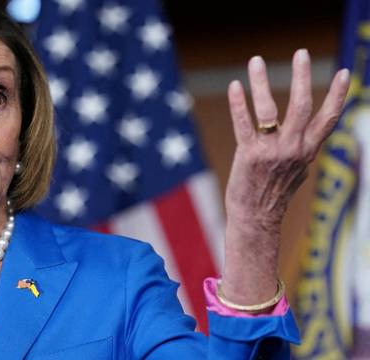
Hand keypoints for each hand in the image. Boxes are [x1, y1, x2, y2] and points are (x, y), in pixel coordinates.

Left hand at [220, 49, 349, 304]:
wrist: (255, 218)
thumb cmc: (274, 194)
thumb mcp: (298, 172)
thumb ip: (304, 152)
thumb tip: (312, 140)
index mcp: (308, 151)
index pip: (328, 118)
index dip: (338, 95)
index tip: (345, 72)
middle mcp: (293, 149)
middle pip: (301, 106)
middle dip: (302, 77)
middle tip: (301, 53)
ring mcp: (271, 151)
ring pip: (269, 109)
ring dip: (261, 83)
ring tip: (256, 61)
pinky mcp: (248, 155)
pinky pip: (243, 124)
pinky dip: (238, 104)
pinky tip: (235, 86)